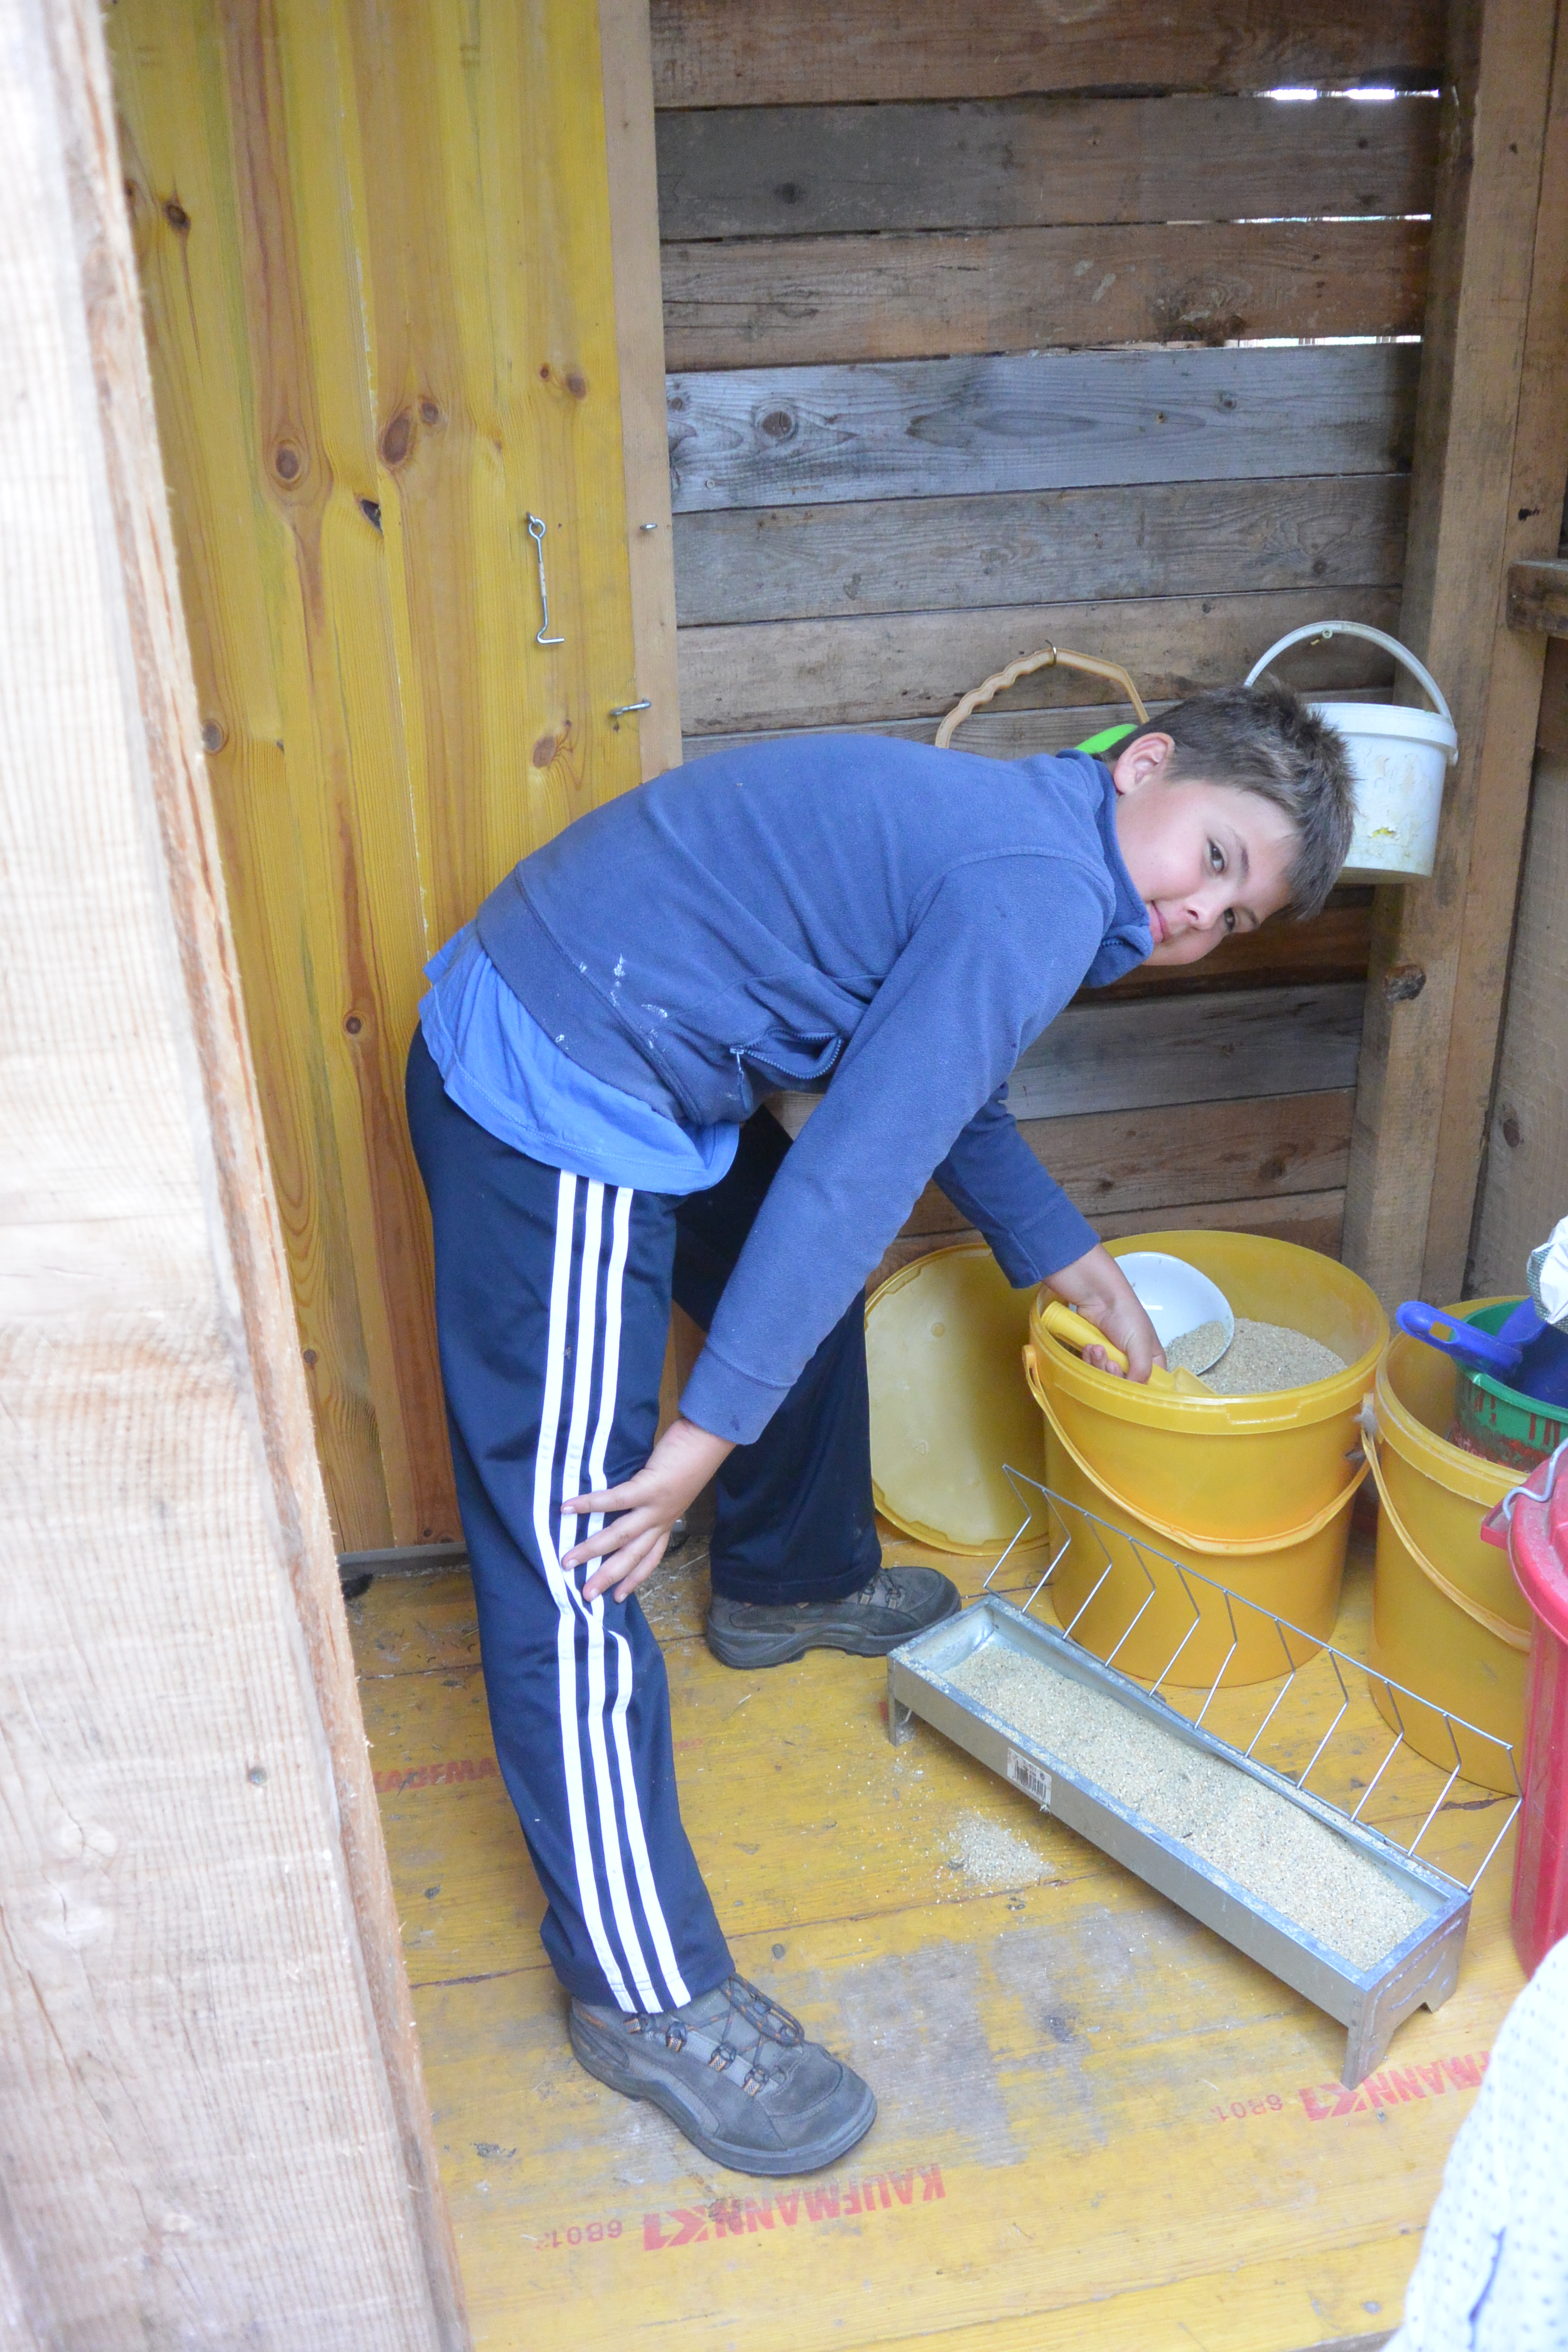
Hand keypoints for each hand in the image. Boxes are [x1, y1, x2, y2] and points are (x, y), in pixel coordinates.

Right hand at [560, 1416, 734, 1602]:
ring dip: (592, 1551)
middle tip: (584, 1595)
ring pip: (621, 1537)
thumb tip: (626, 1500)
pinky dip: (590, 1505)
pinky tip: (568, 1508)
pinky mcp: (650, 1487)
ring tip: (566, 1561)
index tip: (618, 1599)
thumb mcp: (671, 1489)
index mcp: (666, 1523)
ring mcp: (656, 1507)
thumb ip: (651, 1500)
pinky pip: (615, 1500)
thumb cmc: (690, 1458)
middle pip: (632, 1557)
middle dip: (607, 1578)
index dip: (634, 1579)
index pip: (650, 1559)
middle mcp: (661, 1521)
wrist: (710, 1439)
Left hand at [1045, 1242, 1164, 1382]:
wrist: (1098, 1296)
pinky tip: (1089, 1346)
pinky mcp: (1097, 1354)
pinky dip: (1089, 1359)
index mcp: (1153, 1360)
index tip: (1128, 1383)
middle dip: (1113, 1375)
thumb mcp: (1141, 1344)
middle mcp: (1134, 1362)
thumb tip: (1133, 1391)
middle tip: (1109, 1362)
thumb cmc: (1126, 1315)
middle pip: (1124, 1385)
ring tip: (1096, 1347)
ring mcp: (1114, 1358)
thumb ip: (1142, 1370)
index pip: (1151, 1387)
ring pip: (1105, 1378)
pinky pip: (1091, 1368)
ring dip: (1098, 1364)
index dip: (1138, 1389)